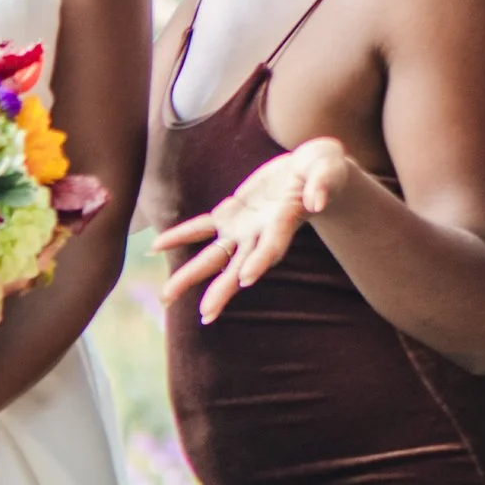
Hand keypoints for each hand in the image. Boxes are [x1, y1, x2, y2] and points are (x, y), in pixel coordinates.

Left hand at [159, 139, 350, 324]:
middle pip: (239, 266)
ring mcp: (244, 229)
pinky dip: (180, 236)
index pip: (271, 248)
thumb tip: (318, 200)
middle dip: (222, 290)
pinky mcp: (231, 215)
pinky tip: (156, 246)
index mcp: (285, 225)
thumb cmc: (324, 170)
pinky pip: (201, 228)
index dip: (259, 262)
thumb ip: (323, 185)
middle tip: (206, 314)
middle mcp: (262, 235)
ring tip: (165, 297)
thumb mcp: (328, 171)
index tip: (247, 280)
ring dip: (190, 276)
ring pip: (214, 257)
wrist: (310, 170)